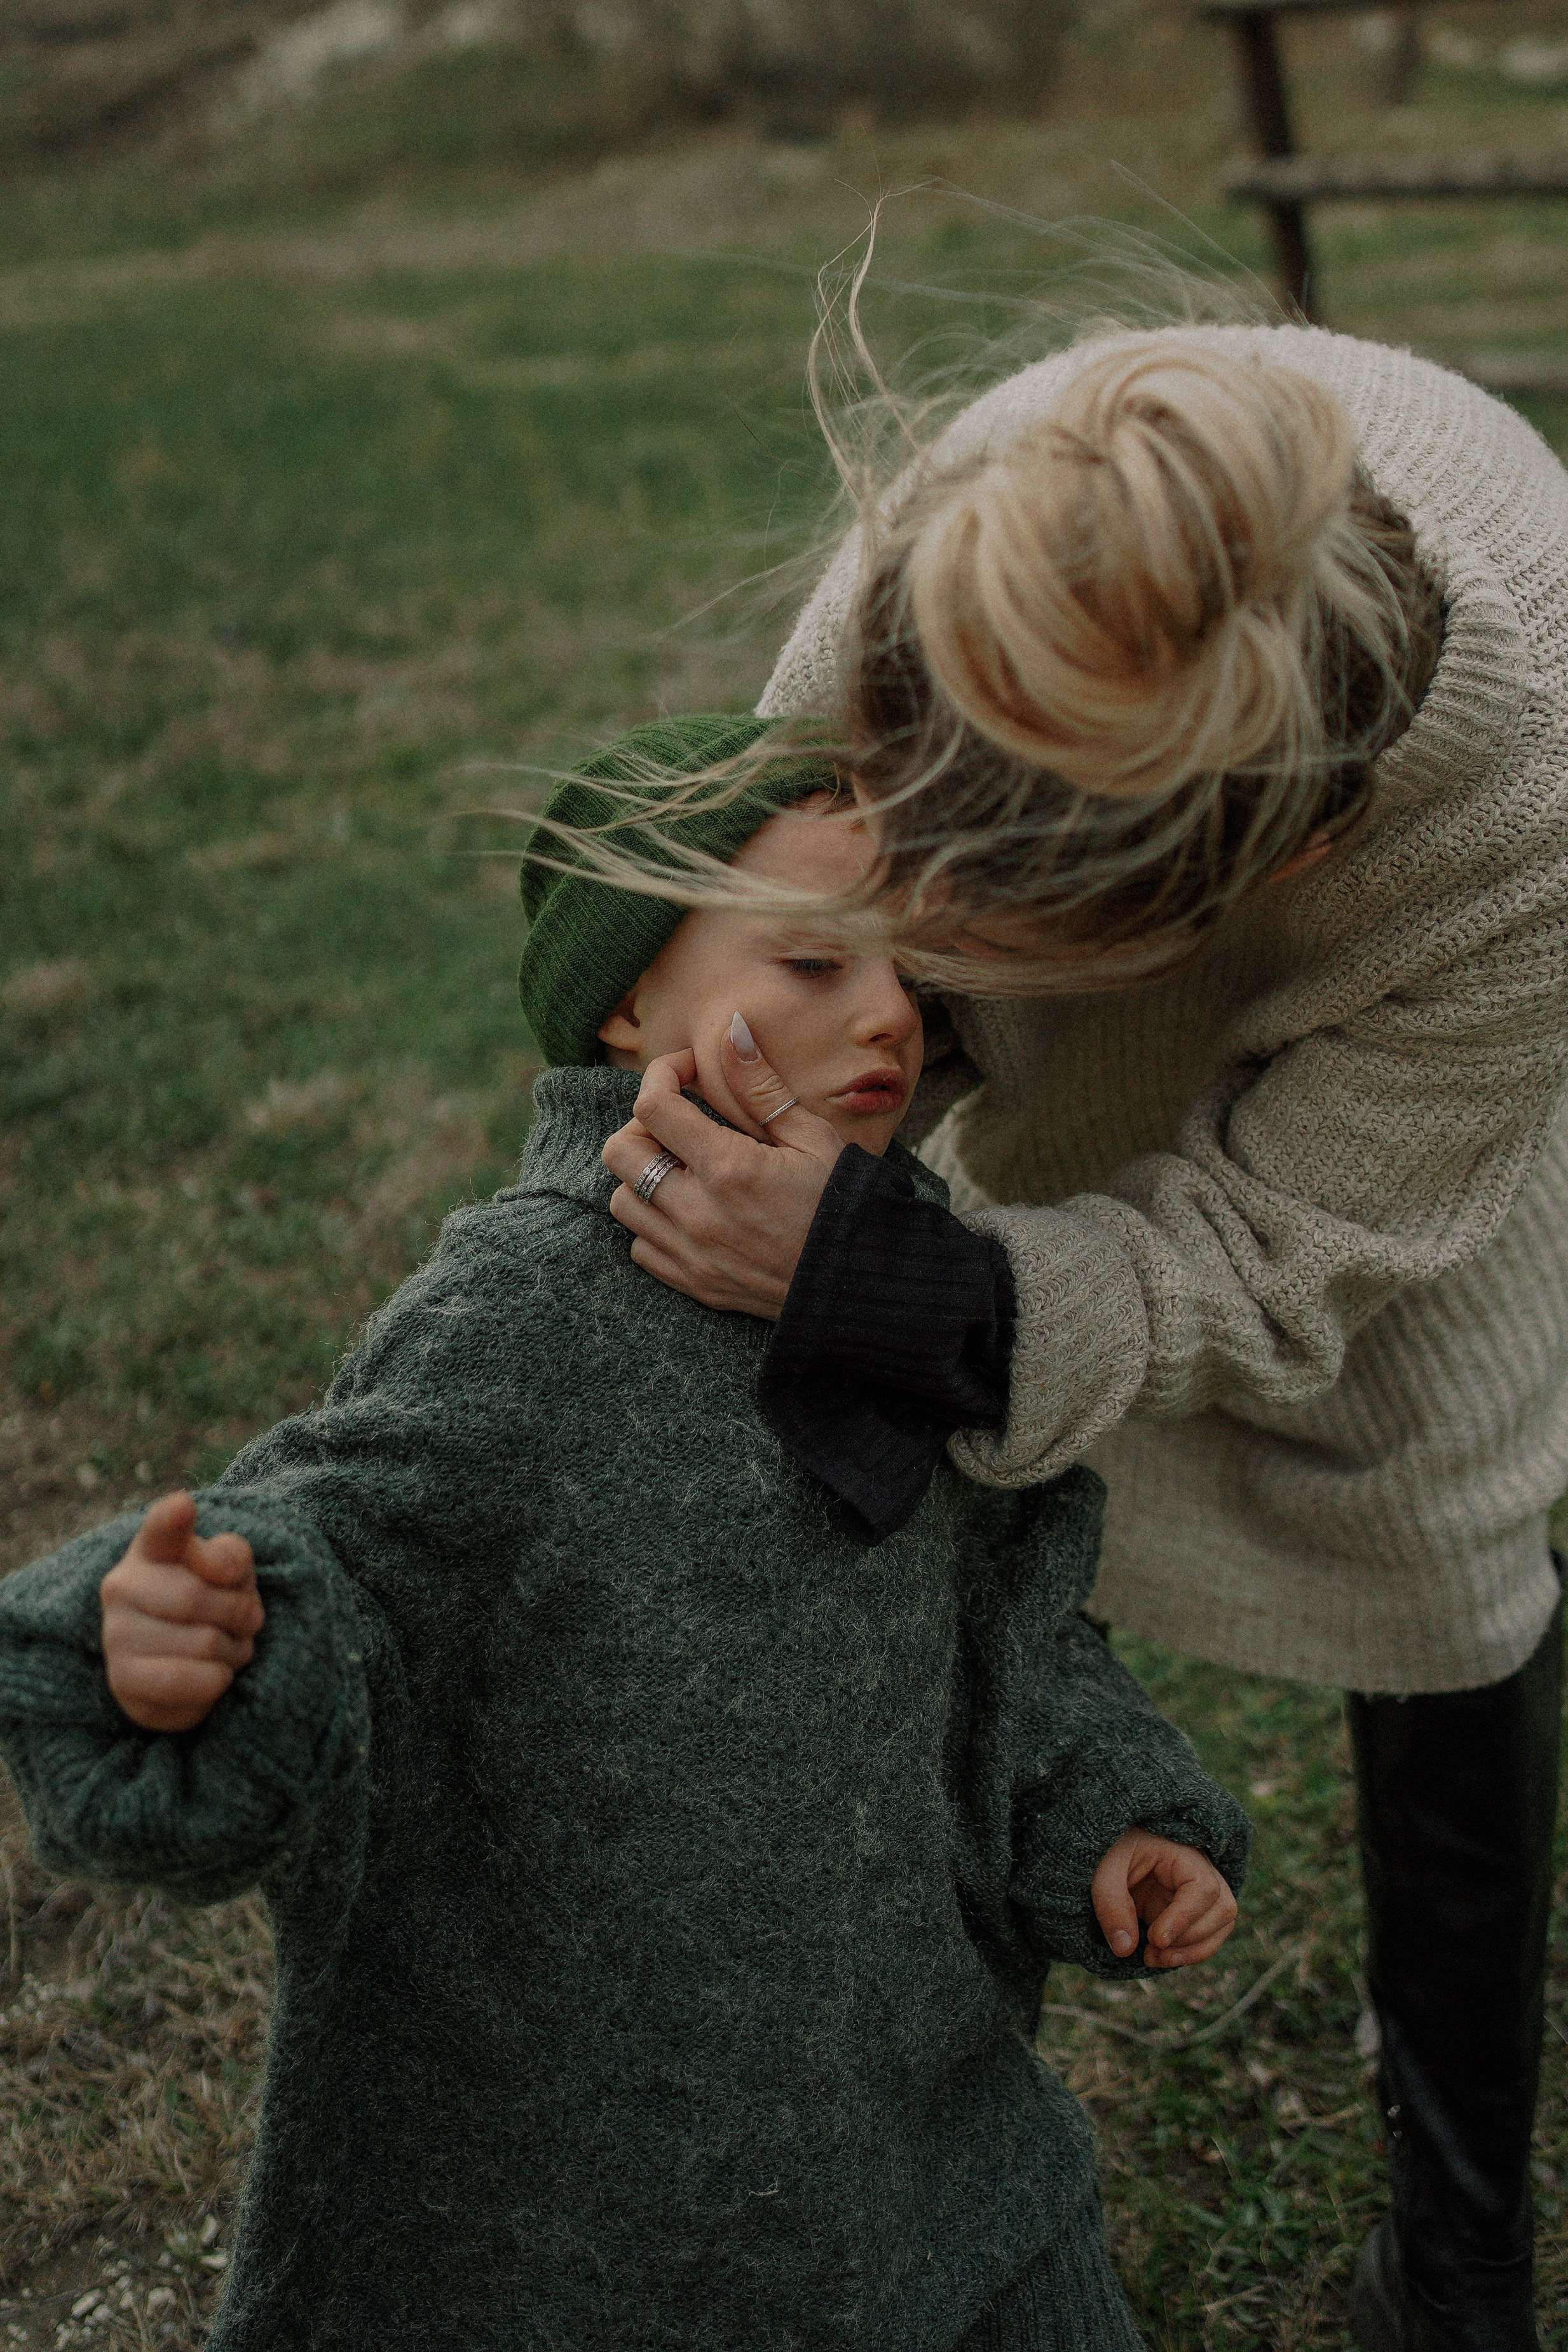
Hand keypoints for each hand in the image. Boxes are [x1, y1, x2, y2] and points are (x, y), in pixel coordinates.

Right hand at [100, 1491, 264, 1733]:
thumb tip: (213, 1566)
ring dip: (234, 1652)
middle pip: (196, 1597)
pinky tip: (212, 1676)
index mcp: (153, 1548)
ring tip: (227, 1649)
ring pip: (201, 1643)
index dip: (174, 1517)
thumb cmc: (216, 1606)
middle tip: (244, 1623)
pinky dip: (216, 1682)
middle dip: (239, 1614)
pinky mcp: (122, 1681)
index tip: (185, 1506)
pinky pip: (184, 1682)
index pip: (162, 1527)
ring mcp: (115, 1634)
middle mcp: (122, 1585)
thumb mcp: (235, 1574)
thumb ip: (232, 1557)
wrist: (191, 1667)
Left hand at [601, 1026, 843, 1318]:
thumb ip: (760, 1086)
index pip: (653, 1106)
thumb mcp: (812, 1136)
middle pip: (620, 1152)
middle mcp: (697, 1213)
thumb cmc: (842, 1202)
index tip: (688, 1073)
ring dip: (643, 1176)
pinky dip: (653, 1224)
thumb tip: (731, 1030)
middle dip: (643, 1125)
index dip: (663, 1075)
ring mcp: (691, 1253)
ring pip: (622, 1201)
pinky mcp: (694, 1284)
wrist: (858, 1280)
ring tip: (682, 1167)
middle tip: (681, 1122)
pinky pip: (640, 1248)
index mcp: (728, 1167)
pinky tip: (688, 1211)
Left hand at [1090, 1829, 1237, 1968]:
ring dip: (1194, 1951)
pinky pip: (1206, 1935)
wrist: (1110, 1845)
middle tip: (1152, 1951)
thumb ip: (1111, 1904)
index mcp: (1182, 1853)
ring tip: (1155, 1959)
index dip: (1185, 1918)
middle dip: (1190, 1939)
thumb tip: (1126, 1949)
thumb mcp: (1103, 1868)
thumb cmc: (1109, 1847)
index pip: (1204, 1888)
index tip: (1156, 1939)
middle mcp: (1199, 1872)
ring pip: (1222, 1925)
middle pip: (1222, 1909)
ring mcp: (1197, 1893)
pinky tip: (1159, 1957)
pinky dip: (1189, 1953)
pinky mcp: (1189, 1911)